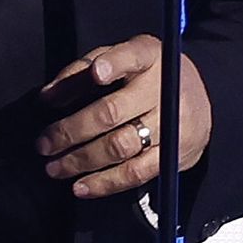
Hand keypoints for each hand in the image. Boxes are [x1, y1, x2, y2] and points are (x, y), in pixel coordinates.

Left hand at [36, 36, 212, 198]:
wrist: (198, 100)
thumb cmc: (146, 76)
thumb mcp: (118, 60)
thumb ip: (81, 72)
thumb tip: (46, 97)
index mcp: (148, 57)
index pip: (132, 56)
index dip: (115, 64)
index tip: (97, 72)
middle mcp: (162, 90)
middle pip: (112, 112)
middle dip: (71, 130)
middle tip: (44, 143)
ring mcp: (170, 125)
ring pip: (120, 146)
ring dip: (82, 160)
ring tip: (54, 167)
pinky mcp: (173, 155)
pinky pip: (136, 173)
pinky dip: (105, 183)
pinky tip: (81, 186)